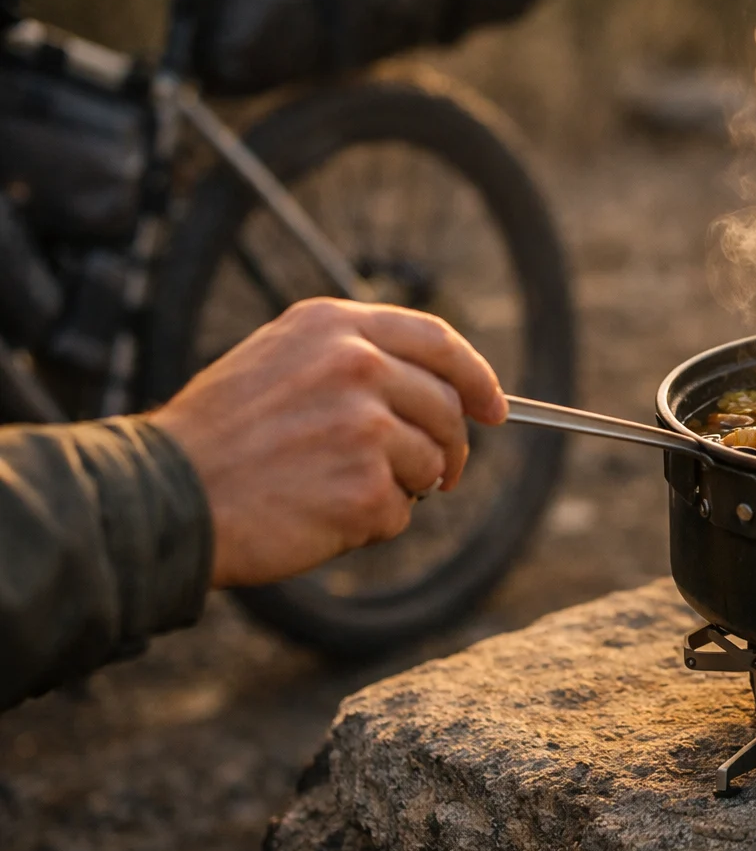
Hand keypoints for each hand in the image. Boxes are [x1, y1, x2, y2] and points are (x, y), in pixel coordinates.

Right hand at [148, 298, 509, 588]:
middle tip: (437, 476)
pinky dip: (371, 524)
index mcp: (336, 326)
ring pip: (430, 464)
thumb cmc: (219, 436)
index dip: (476, 377)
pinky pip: (400, 513)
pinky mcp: (367, 486)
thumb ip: (354, 360)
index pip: (439, 341)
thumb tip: (437, 389)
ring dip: (402, 488)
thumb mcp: (281, 361)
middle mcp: (359, 365)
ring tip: (337, 491)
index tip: (494, 409)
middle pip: (447, 408)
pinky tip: (321, 516)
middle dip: (449, 448)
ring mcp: (367, 426)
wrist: (165, 495)